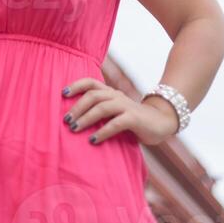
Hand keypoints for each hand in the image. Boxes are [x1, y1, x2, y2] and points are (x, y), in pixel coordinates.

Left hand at [61, 77, 178, 146]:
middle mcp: (117, 96)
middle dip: (77, 107)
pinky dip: (103, 131)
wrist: (161, 122)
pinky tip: (93, 140)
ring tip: (74, 129)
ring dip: (86, 118)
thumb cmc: (133, 119)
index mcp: (111, 92)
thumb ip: (100, 112)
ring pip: (102, 107)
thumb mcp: (115, 112)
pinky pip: (116, 123)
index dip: (76, 85)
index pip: (91, 82)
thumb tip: (75, 121)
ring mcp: (126, 106)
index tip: (63, 94)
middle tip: (66, 120)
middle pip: (93, 95)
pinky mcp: (134, 118)